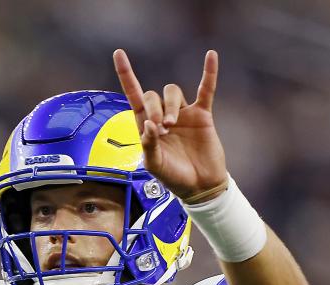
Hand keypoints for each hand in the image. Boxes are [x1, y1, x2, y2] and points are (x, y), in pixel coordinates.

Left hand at [113, 49, 227, 201]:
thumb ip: (148, 145)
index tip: (119, 53)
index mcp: (146, 127)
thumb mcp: (155, 165)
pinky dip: (209, 73)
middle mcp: (163, 116)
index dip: (126, 75)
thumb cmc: (174, 177)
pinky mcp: (202, 115)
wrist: (200, 186)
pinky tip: (210, 55)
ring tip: (171, 125)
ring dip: (169, 105)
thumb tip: (148, 124)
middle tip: (161, 129)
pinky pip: (206, 89)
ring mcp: (183, 114)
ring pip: (173, 92)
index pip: (134, 97)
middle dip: (153, 108)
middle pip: (153, 95)